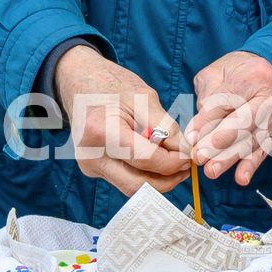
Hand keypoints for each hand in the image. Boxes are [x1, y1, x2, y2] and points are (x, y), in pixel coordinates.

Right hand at [56, 49, 192, 195]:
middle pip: (138, 185)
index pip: (145, 159)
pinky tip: (158, 159)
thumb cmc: (112, 86)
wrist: (80, 84)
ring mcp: (90, 166)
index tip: (190, 155)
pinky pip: (126, 179)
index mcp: (101, 132)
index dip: (173, 161)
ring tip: (176, 162)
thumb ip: (165, 127)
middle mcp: (91, 156)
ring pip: (133, 187)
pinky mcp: (94, 170)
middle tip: (187, 167)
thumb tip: (185, 151)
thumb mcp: (144, 98)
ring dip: (159, 179)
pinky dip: (146, 173)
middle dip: (168, 179)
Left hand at [189, 51, 271, 187]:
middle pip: (244, 122)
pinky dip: (252, 164)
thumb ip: (207, 100)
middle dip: (220, 142)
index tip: (191, 137)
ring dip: (231, 157)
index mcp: (253, 76)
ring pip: (252, 139)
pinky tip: (241, 178)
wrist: (262, 70)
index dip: (207, 120)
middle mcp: (269, 97)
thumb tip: (196, 132)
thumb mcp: (214, 76)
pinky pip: (263, 149)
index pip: (227, 101)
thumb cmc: (233, 73)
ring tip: (212, 171)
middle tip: (200, 157)